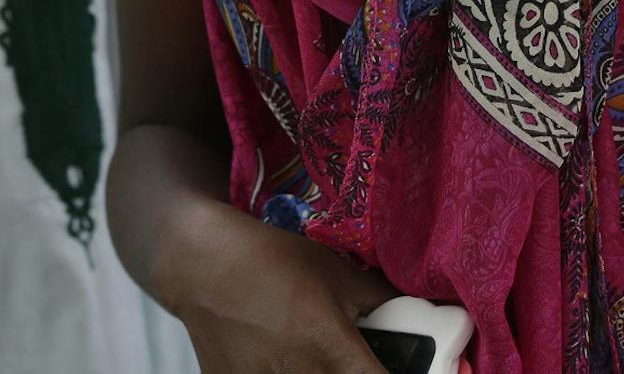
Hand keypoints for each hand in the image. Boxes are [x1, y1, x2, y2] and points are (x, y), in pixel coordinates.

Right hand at [163, 198, 396, 372]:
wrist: (205, 267)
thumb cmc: (275, 261)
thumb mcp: (337, 271)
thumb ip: (378, 297)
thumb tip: (418, 306)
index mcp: (329, 347)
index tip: (406, 370)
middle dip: (355, 373)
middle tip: (356, 357)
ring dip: (321, 373)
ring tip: (316, 354)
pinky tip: (283, 358)